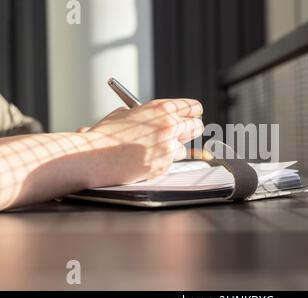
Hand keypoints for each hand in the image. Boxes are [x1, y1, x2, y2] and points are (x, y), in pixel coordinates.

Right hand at [85, 98, 203, 185]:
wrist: (94, 156)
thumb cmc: (107, 135)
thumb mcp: (127, 113)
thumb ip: (149, 114)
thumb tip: (164, 117)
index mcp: (161, 108)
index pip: (192, 107)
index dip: (193, 112)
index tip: (193, 115)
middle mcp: (169, 126)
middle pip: (197, 126)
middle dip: (191, 129)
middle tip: (184, 131)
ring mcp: (167, 146)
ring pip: (185, 147)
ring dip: (175, 147)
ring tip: (154, 147)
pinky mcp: (164, 164)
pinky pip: (171, 161)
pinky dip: (162, 160)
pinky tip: (144, 158)